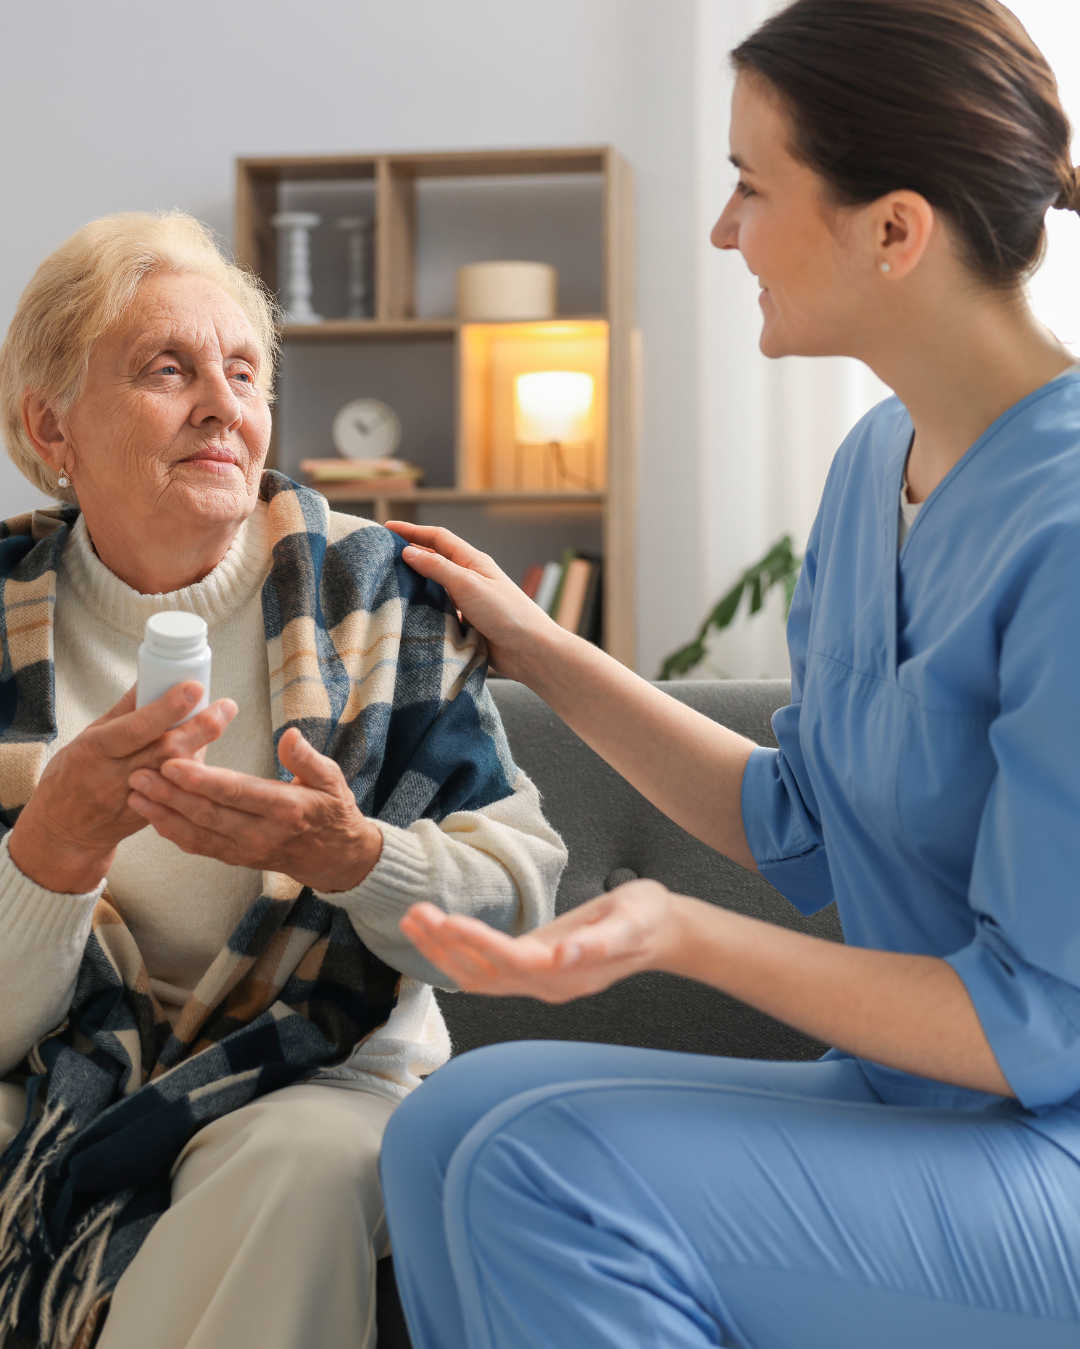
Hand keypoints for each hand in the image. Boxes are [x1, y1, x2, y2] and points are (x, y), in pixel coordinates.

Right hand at [9, 683, 235, 893]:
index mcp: (96, 751)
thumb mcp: (87, 737)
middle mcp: (116, 777)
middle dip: (201, 727)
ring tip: (220, 719)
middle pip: (166, 751)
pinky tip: (203, 752)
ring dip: (203, 746)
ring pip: (178, 774)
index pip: (137, 728)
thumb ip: (123, 711)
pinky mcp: (149, 817)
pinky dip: (195, 771)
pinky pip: (179, 794)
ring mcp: (134, 800)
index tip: (193, 688)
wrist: (64, 830)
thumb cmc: (73, 776)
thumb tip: (150, 677)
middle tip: (226, 707)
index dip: (168, 708)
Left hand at [126, 726, 382, 891]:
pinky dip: (173, 832)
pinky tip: (152, 815)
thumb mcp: (332, 779)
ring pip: (198, 833)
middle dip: (170, 794)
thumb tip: (289, 736)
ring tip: (135, 793)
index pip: (237, 793)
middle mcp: (262, 834)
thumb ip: (307, 758)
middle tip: (139, 773)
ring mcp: (247, 850)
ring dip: (163, 814)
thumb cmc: (332, 811)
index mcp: (285, 809)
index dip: (202, 780)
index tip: (173, 763)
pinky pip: (200, 847)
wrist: (336, 858)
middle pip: (209, 814)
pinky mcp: (236, 858)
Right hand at [385, 522, 567, 681]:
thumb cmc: (506, 613)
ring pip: (436, 589)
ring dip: (415, 585)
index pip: (438, 539)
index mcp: (473, 562)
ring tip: (388, 585)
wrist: (530, 652)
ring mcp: (469, 602)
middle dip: (410, 556)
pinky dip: (424, 611)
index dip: (413, 531)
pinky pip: (440, 613)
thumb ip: (437, 568)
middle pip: (435, 561)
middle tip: (382, 556)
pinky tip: (409, 616)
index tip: (388, 528)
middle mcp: (470, 579)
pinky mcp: (467, 625)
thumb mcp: (468, 585)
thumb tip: (407, 552)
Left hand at [399, 879, 682, 1001]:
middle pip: (484, 973)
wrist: (661, 931)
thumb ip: (598, 943)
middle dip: (446, 947)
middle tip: (415, 914)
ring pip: (478, 976)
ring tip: (414, 920)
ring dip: (442, 952)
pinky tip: (436, 936)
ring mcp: (538, 981)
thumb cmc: (646, 919)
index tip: (446, 921)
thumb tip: (563, 956)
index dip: (475, 944)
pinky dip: (456, 955)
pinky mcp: (533, 969)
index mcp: (567, 973)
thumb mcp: (630, 922)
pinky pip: (485, 970)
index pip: (509, 961)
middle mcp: (547, 984)